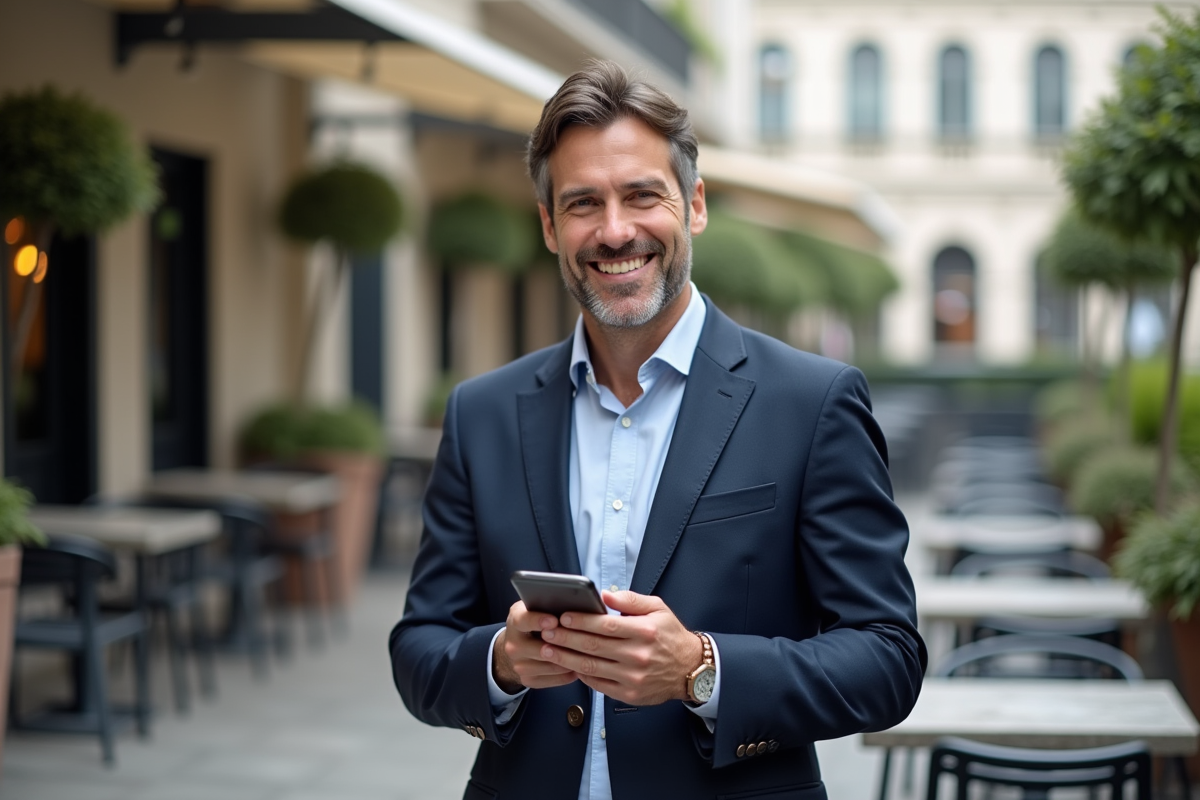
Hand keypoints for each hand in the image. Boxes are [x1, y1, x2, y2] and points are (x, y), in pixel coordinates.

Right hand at [492, 601, 577, 693]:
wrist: (517, 644)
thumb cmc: (534, 620)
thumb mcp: (536, 606)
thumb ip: (549, 603)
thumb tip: (574, 600)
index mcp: (515, 621)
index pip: (523, 620)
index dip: (539, 620)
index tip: (554, 620)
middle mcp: (513, 645)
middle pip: (540, 649)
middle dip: (562, 645)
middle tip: (582, 640)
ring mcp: (519, 665)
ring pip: (551, 666)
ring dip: (570, 660)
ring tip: (586, 652)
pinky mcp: (527, 680)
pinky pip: (554, 679)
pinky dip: (569, 673)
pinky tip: (579, 664)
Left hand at [540, 591, 702, 705]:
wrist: (690, 669)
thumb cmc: (670, 635)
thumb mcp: (658, 608)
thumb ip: (631, 600)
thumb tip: (606, 595)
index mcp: (645, 631)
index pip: (605, 625)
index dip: (581, 621)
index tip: (562, 616)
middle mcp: (638, 655)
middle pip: (593, 646)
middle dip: (565, 638)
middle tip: (547, 632)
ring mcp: (633, 677)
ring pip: (591, 667)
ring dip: (565, 658)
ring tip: (548, 650)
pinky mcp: (629, 693)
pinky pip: (598, 685)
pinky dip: (581, 675)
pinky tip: (568, 666)